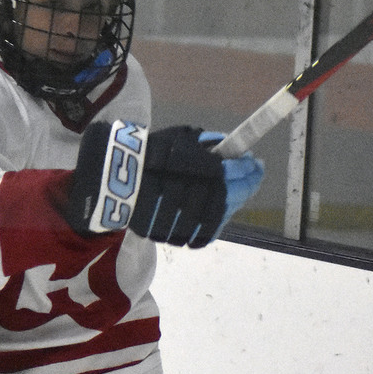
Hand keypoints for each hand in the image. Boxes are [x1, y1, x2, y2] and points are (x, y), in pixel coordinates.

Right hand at [130, 125, 263, 246]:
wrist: (117, 181)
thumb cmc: (151, 154)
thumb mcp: (181, 139)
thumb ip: (207, 143)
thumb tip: (228, 147)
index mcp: (205, 170)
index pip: (239, 171)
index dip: (251, 168)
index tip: (255, 163)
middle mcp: (203, 197)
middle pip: (235, 195)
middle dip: (247, 185)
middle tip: (251, 177)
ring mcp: (192, 219)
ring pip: (223, 215)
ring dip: (233, 203)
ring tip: (234, 194)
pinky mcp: (180, 234)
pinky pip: (206, 232)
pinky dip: (216, 222)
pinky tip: (218, 212)